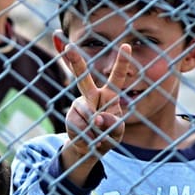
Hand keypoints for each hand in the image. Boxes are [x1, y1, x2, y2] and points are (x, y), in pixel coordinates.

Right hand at [61, 53, 129, 183]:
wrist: (90, 149)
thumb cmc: (108, 136)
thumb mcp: (117, 132)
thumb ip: (113, 124)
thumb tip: (97, 119)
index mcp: (109, 95)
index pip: (117, 77)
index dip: (122, 62)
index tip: (125, 45)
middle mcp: (91, 95)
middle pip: (83, 78)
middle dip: (75, 62)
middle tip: (68, 47)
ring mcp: (79, 106)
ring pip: (86, 111)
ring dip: (95, 129)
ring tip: (98, 138)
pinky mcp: (70, 117)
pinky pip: (80, 126)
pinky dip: (88, 137)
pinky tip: (90, 140)